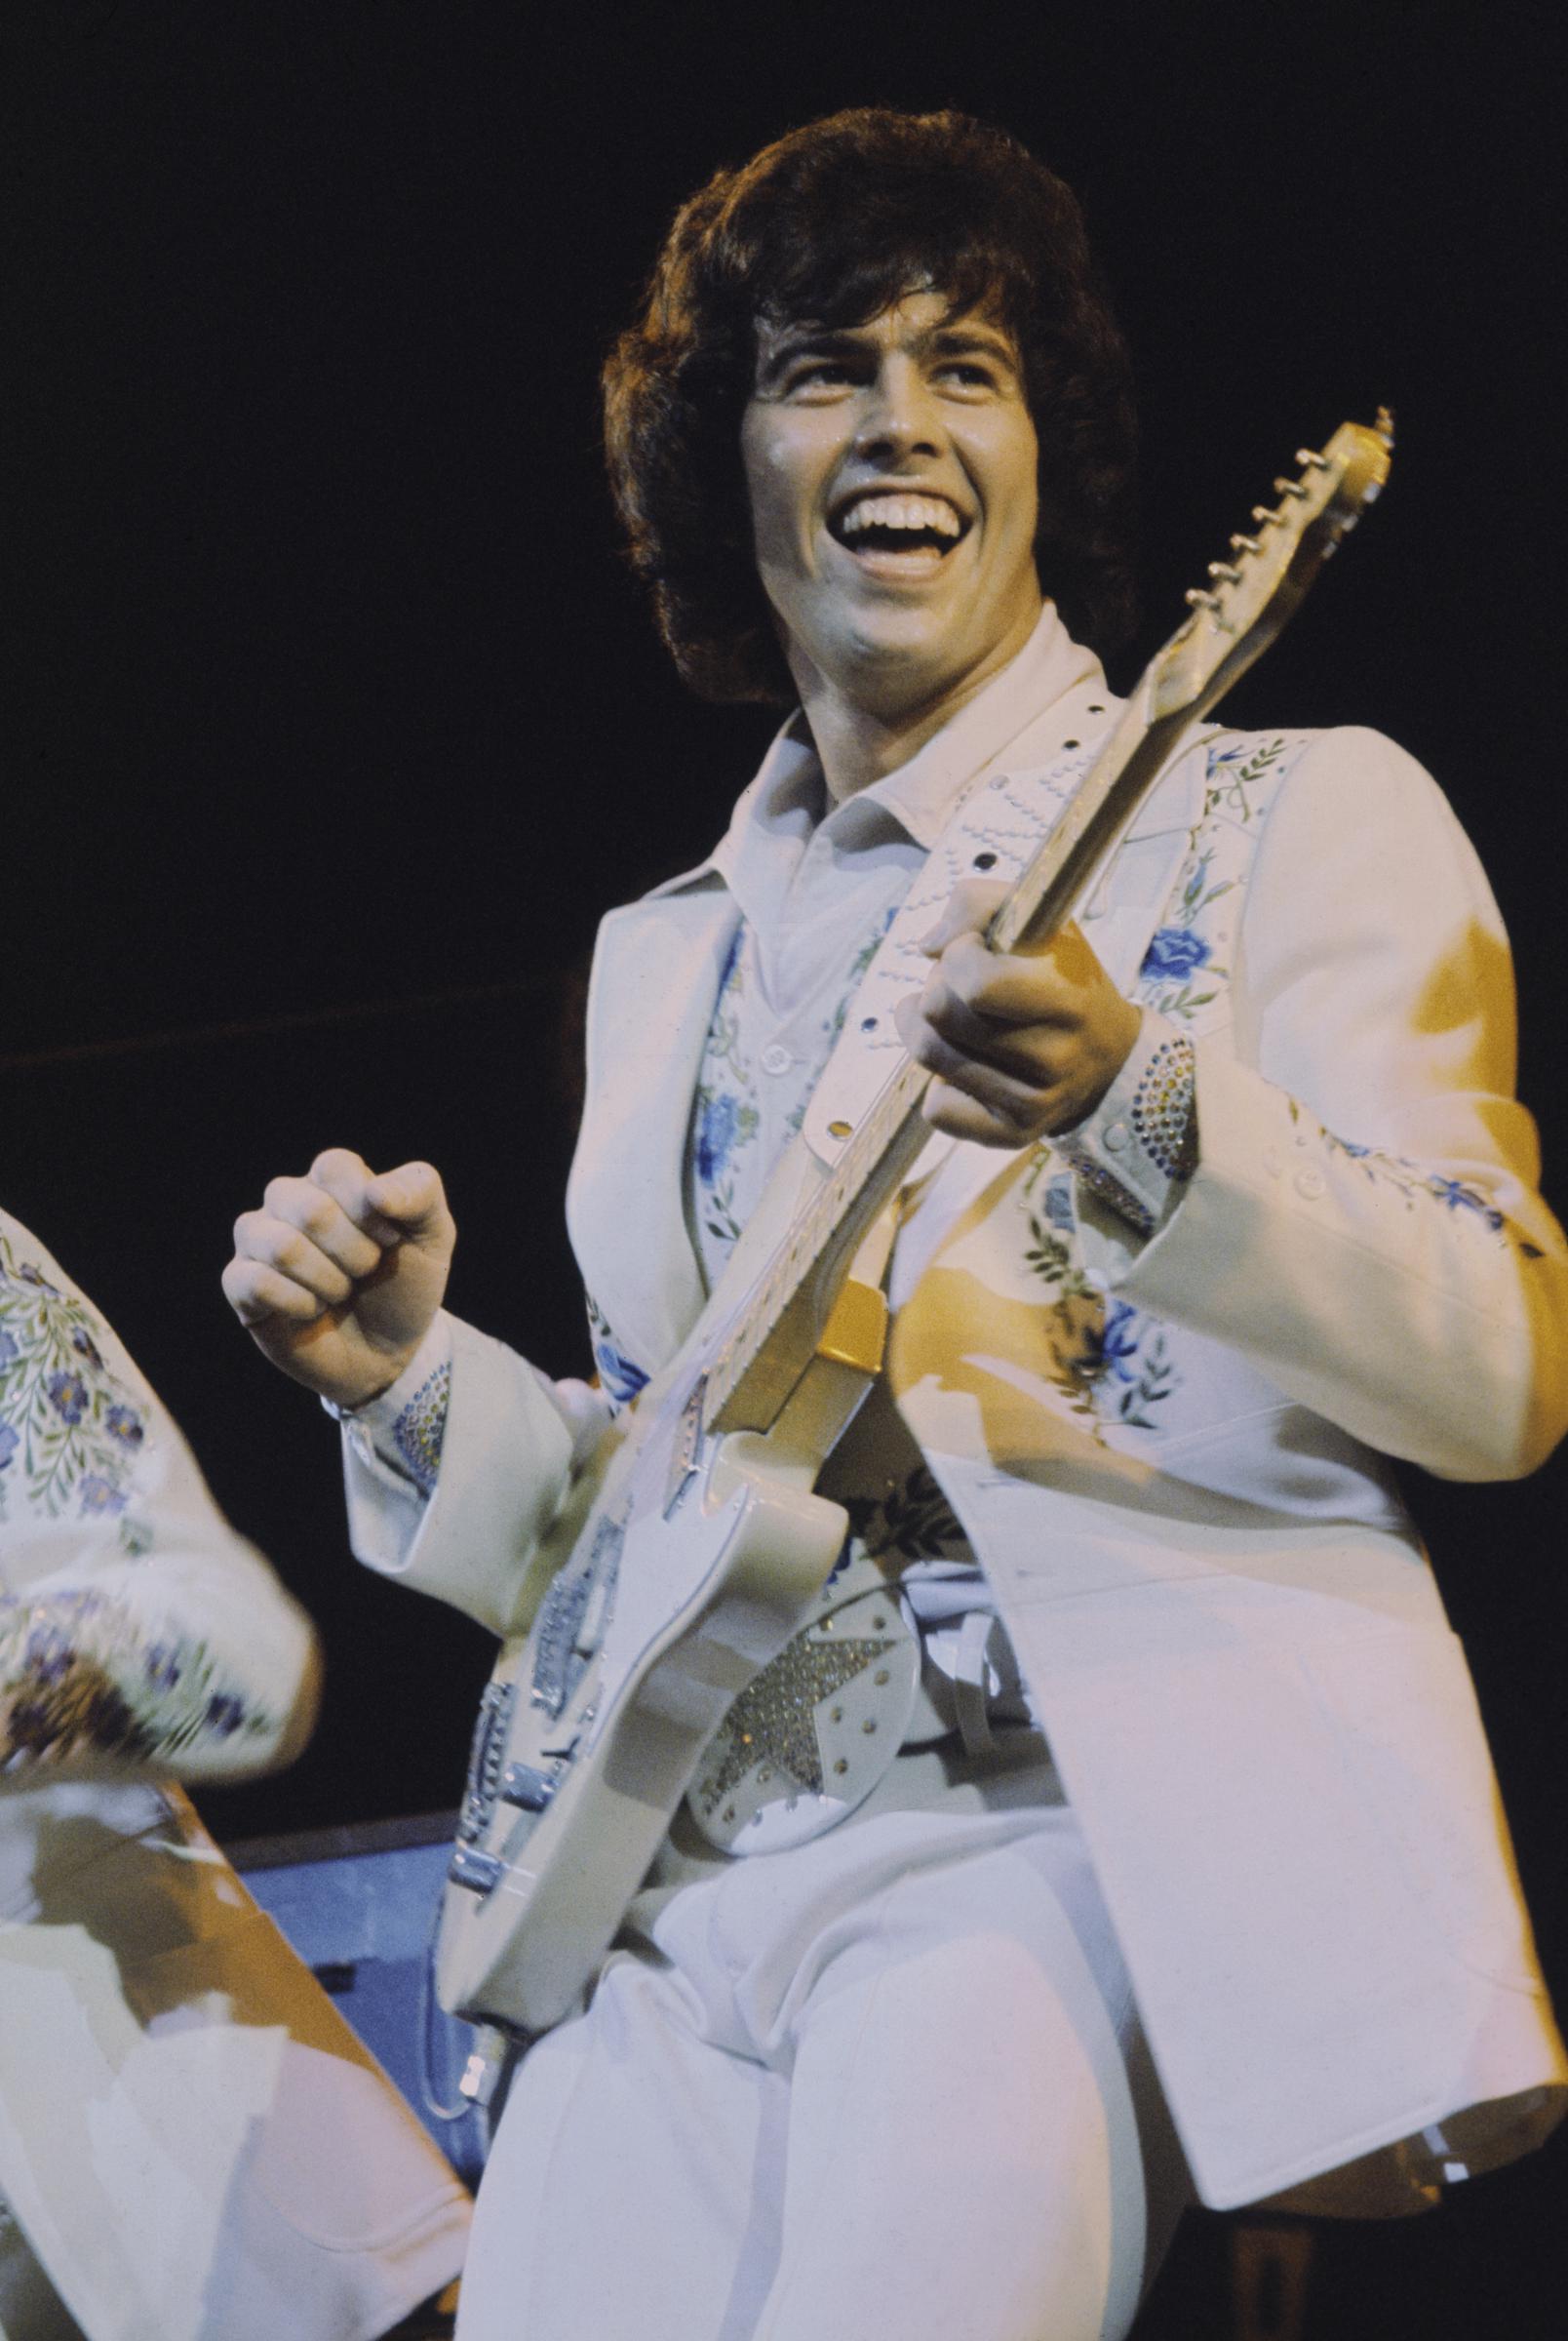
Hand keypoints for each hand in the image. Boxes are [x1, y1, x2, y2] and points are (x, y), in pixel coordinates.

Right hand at [223, 1150, 455, 1408]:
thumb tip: (376, 1192)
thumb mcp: (433, 1236)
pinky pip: (255, 1281)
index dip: (369, 1212)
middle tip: (364, 1272)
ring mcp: (257, 1239)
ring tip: (339, 1292)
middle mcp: (286, 1200)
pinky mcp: (239, 1282)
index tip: (390, 1240)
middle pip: (310, 1210)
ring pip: (280, 1246)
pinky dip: (298, 1303)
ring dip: (328, 1281)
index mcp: (330, 1178)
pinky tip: (312, 1310)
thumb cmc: (404, 1286)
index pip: (334, 1167)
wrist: (387, 1354)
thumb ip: (421, 1193)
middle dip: (354, 1254)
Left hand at [894, 881, 1141, 1146]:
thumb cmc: (1060, 977)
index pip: (974, 982)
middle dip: (937, 989)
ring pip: (930, 1056)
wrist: (1108, 1056)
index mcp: (1068, 996)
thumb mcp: (1038, 922)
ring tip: (953, 1019)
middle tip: (960, 988)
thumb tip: (928, 947)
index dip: (959, 956)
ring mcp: (1034, 1103)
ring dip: (926, 1029)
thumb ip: (978, 903)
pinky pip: (938, 1109)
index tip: (976, 952)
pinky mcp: (1012, 1134)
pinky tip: (965, 1066)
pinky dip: (940, 1083)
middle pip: (939, 1015)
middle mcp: (1056, 1057)